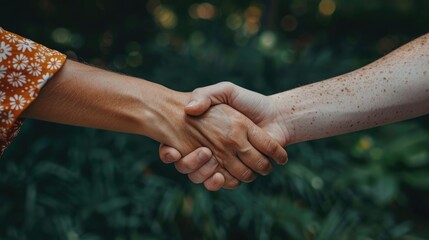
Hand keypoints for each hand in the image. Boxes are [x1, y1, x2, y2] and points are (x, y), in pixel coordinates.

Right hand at [159, 82, 290, 188]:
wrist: (277, 116)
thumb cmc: (249, 102)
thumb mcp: (225, 91)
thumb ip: (206, 95)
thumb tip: (189, 109)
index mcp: (203, 133)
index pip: (175, 147)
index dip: (168, 153)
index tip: (171, 151)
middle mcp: (210, 149)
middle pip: (186, 166)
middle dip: (188, 163)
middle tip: (200, 151)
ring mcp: (223, 162)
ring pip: (201, 176)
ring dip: (202, 172)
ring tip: (209, 157)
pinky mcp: (237, 171)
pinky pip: (222, 182)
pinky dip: (219, 181)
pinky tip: (219, 173)